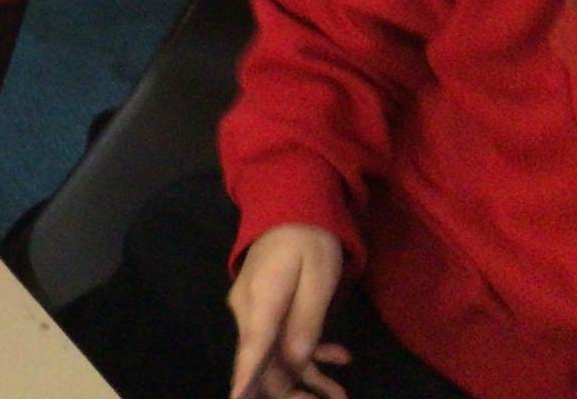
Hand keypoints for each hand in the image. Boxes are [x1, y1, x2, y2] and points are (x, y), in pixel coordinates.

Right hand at [228, 224, 351, 398]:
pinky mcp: (261, 307)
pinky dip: (305, 353)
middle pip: (262, 361)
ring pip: (272, 354)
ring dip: (306, 377)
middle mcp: (248, 310)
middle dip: (293, 389)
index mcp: (260, 301)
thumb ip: (307, 321)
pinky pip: (278, 338)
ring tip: (340, 394)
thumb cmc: (307, 239)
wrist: (289, 206)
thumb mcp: (318, 279)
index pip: (251, 350)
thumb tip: (296, 362)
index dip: (246, 381)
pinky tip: (338, 356)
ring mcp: (252, 309)